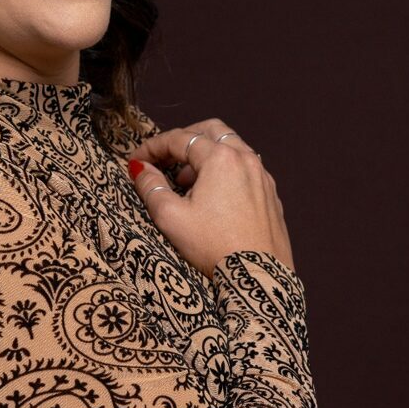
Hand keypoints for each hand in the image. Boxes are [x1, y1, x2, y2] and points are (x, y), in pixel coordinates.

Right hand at [128, 120, 293, 278]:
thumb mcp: (171, 217)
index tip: (137, 160)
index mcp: (220, 159)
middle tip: (164, 159)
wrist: (257, 277)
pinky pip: (246, 169)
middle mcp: (246, 160)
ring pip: (231, 148)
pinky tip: (213, 196)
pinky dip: (225, 171)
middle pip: (210, 131)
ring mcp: (262, 176)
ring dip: (205, 156)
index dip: (152, 146)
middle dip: (183, 140)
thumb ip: (151, 187)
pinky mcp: (271, 195)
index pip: (179, 139)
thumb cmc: (215, 247)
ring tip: (185, 181)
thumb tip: (140, 169)